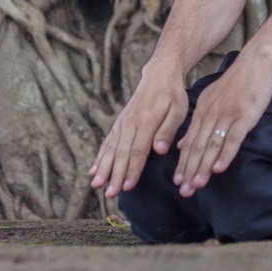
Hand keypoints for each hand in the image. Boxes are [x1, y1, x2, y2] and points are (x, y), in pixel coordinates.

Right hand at [89, 65, 188, 198]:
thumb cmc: (172, 95)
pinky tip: (93, 170)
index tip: (127, 187)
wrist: (158, 75)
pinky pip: (107, 142)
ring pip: (110, 149)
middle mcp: (130, 123)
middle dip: (114, 175)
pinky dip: (99, 157)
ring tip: (96, 185)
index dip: (132, 170)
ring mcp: (122, 123)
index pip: (137, 150)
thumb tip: (159, 149)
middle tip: (109, 194)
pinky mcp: (118, 124)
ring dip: (103, 168)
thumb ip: (168, 130)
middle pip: (121, 153)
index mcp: (146, 121)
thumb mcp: (178, 110)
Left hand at [172, 55, 271, 196]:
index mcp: (202, 112)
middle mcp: (211, 115)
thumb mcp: (211, 99)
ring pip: (212, 145)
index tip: (177, 182)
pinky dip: (225, 154)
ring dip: (203, 167)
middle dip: (189, 170)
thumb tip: (181, 144)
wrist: (255, 62)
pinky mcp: (244, 116)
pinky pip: (233, 138)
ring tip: (197, 185)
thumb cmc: (236, 83)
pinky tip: (220, 168)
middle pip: (197, 147)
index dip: (183, 163)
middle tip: (184, 191)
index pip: (190, 142)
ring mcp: (227, 115)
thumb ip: (197, 122)